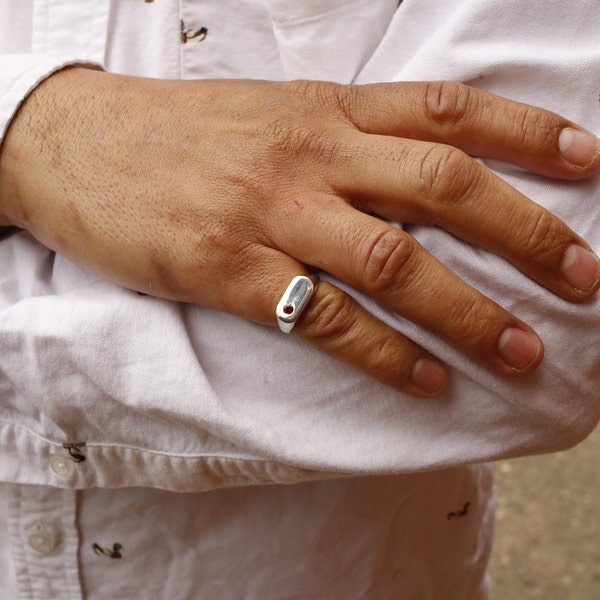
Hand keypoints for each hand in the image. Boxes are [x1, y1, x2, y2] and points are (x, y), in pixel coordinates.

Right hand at [1, 69, 598, 396]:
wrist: (74, 142)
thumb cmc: (178, 130)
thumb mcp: (270, 111)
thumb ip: (342, 134)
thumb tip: (411, 165)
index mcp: (324, 109)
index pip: (446, 111)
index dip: (526, 133)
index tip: (587, 162)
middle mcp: (310, 155)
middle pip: (444, 187)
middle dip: (525, 232)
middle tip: (581, 276)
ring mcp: (270, 214)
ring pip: (395, 261)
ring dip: (467, 312)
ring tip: (520, 351)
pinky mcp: (228, 270)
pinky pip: (325, 319)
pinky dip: (383, 355)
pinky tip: (425, 380)